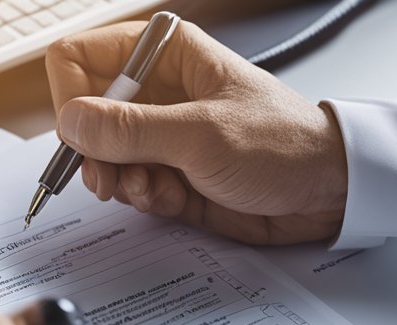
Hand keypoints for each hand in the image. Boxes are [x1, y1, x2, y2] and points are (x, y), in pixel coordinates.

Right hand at [47, 21, 348, 245]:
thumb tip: (71, 122)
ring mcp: (158, 134)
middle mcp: (154, 90)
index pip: (80, 59)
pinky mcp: (165, 172)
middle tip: (111, 177)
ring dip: (120, 180)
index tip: (83, 136)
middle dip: (93, 151)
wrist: (324, 194)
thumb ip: (129, 130)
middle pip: (84, 115)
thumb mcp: (199, 136)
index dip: (71, 98)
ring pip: (101, 156)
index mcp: (162, 54)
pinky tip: (173, 197)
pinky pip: (127, 185)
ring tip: (154, 188)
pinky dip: (143, 197)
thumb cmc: (281, 145)